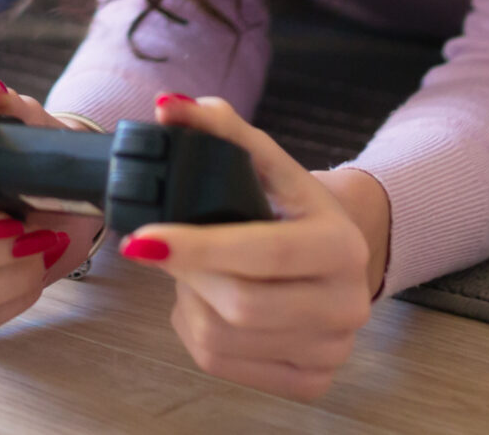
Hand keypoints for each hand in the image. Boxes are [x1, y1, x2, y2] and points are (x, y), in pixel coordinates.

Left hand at [119, 94, 386, 401]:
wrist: (336, 254)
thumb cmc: (290, 207)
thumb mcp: (265, 161)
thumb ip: (218, 128)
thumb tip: (168, 107)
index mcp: (341, 244)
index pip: (264, 252)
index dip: (198, 247)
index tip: (141, 238)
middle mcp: (347, 303)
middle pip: (242, 305)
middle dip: (188, 275)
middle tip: (165, 247)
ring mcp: (332, 348)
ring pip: (223, 339)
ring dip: (188, 302)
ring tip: (196, 272)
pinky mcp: (310, 382)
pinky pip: (222, 364)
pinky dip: (197, 332)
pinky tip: (208, 303)